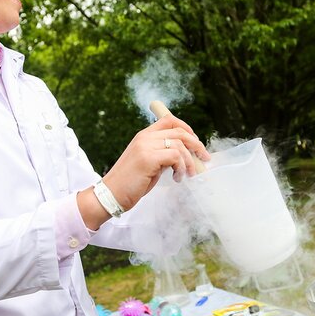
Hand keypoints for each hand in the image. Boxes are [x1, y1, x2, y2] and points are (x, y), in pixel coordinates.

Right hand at [77, 113, 208, 228]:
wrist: (110, 195)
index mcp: (143, 136)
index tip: (196, 142)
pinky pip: (175, 156)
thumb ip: (163, 156)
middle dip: (196, 145)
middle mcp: (144, 137)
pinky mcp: (148, 158)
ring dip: (190, 161)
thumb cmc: (130, 184)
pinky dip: (181, 167)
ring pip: (180, 144)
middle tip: (204, 159)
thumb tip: (184, 156)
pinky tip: (177, 178)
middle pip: (179, 131)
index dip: (186, 128)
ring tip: (187, 174)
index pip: (168, 120)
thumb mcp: (148, 165)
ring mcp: (145, 146)